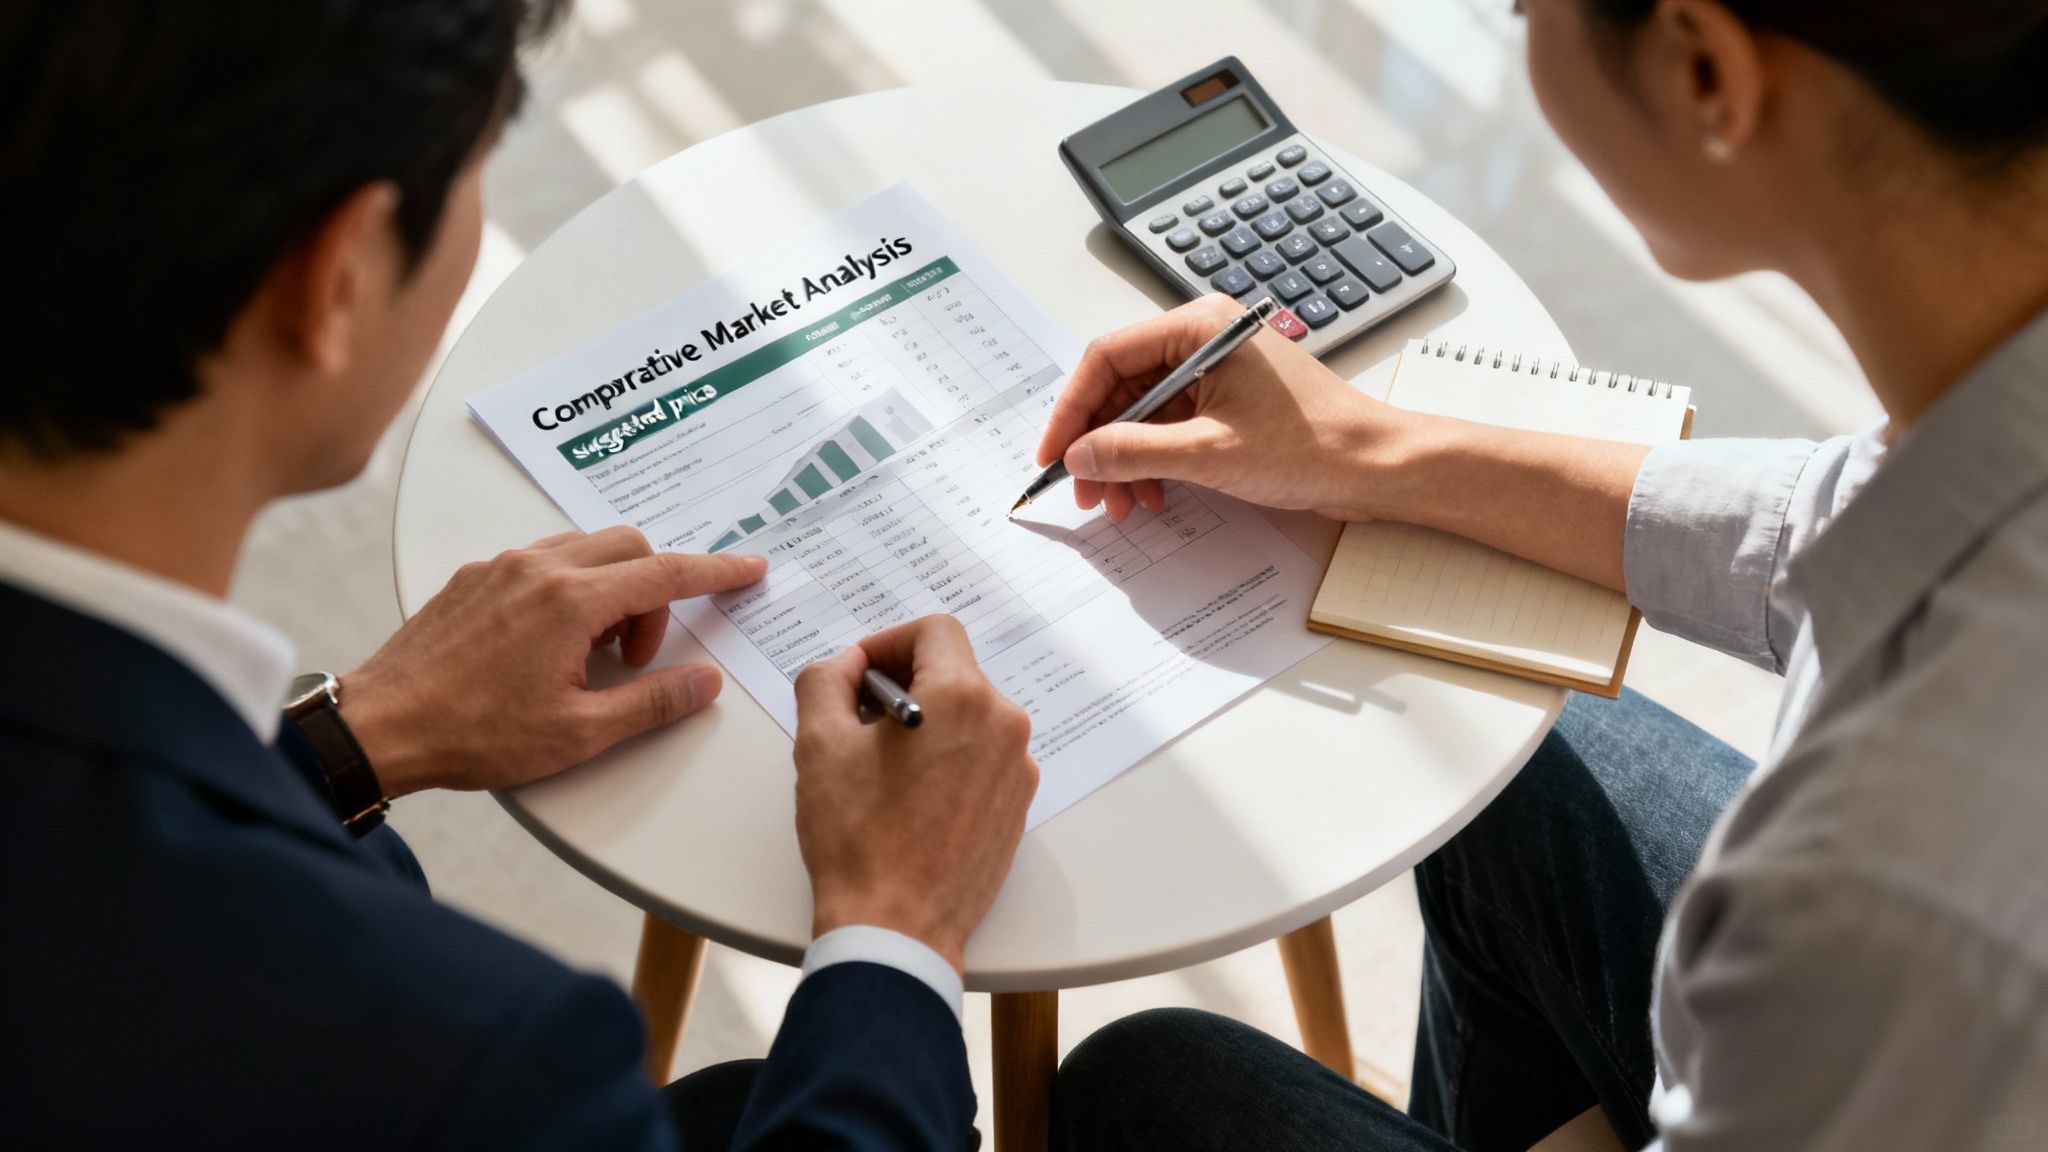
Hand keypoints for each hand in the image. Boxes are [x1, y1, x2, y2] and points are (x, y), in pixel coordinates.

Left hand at [340, 526, 766, 795]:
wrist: (382, 726)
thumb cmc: (472, 732)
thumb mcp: (580, 733)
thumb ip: (652, 702)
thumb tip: (703, 681)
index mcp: (570, 601)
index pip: (666, 573)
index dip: (716, 571)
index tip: (749, 568)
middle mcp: (537, 569)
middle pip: (629, 547)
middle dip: (656, 590)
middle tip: (643, 654)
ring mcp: (500, 568)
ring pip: (584, 549)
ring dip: (611, 588)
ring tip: (594, 654)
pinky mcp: (473, 579)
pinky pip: (542, 559)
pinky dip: (569, 586)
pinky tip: (553, 640)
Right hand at [791, 616, 1037, 974]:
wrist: (897, 928)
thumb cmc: (859, 839)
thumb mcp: (819, 745)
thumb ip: (826, 681)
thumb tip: (845, 666)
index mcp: (963, 698)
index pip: (934, 631)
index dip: (888, 642)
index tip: (860, 675)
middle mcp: (1004, 726)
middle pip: (954, 673)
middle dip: (904, 684)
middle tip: (859, 721)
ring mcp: (1018, 770)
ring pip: (969, 718)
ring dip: (927, 724)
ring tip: (882, 766)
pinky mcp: (1018, 808)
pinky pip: (983, 760)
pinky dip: (949, 760)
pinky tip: (910, 797)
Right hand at [1035, 293, 1421, 520]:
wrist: (1379, 467)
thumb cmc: (1315, 445)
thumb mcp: (1209, 454)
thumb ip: (1133, 452)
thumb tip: (1079, 456)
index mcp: (1200, 327)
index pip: (1107, 357)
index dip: (1072, 409)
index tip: (1054, 454)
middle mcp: (1205, 340)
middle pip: (1122, 387)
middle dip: (1098, 444)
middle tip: (1085, 492)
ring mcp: (1217, 371)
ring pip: (1143, 412)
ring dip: (1124, 460)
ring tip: (1121, 504)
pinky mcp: (1228, 403)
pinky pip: (1171, 427)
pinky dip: (1154, 462)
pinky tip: (1153, 495)